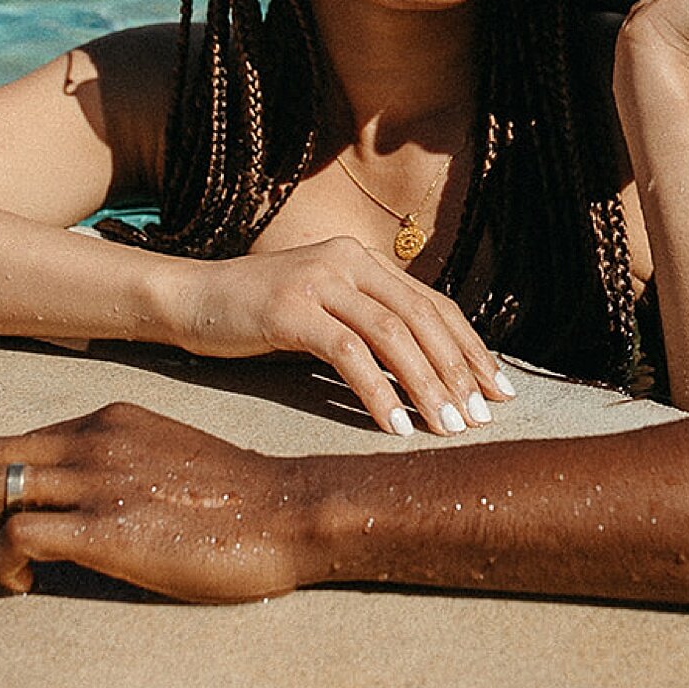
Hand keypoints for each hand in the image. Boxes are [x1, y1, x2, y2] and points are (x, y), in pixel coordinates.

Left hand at [0, 403, 315, 601]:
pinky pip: (16, 535)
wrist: (287, 512)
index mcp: (109, 421)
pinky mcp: (105, 528)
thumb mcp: (168, 455)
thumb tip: (83, 500)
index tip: (2, 521)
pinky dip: (0, 564)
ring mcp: (98, 481)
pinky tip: (24, 585)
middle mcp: (94, 441)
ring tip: (3, 567)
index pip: (18, 440)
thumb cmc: (238, 498)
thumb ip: (122, 462)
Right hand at [168, 237, 511, 436]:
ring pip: (392, 335)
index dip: (470, 346)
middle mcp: (347, 260)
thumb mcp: (323, 308)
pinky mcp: (290, 309)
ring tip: (446, 428)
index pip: (433, 303)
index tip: (498, 389)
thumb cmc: (258, 314)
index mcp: (362, 260)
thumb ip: (367, 323)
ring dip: (425, 385)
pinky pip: (348, 353)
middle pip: (422, 317)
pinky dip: (376, 392)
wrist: (190, 298)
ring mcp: (318, 280)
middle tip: (479, 418)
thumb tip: (427, 370)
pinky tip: (392, 425)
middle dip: (457, 371)